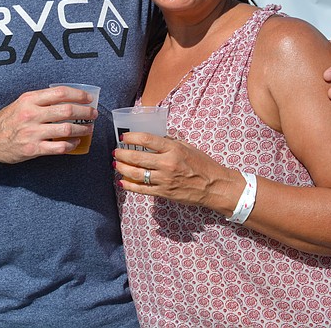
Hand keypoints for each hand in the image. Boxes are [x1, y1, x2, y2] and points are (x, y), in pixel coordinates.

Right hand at [0, 86, 97, 163]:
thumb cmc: (7, 120)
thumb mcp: (21, 103)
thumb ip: (40, 100)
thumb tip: (66, 99)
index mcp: (29, 100)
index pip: (60, 92)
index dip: (78, 94)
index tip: (89, 98)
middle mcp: (31, 114)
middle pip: (66, 110)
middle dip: (85, 112)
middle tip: (93, 114)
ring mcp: (32, 132)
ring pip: (66, 129)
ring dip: (82, 129)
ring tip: (88, 128)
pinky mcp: (33, 149)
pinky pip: (59, 147)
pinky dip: (71, 144)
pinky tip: (75, 142)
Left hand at [113, 132, 239, 212]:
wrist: (214, 186)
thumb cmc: (203, 165)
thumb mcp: (187, 147)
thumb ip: (169, 142)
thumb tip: (153, 139)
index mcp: (173, 149)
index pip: (147, 140)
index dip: (131, 138)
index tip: (123, 137)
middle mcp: (167, 163)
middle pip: (137, 157)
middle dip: (122, 154)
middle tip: (115, 151)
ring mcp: (164, 179)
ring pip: (136, 173)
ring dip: (122, 168)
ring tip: (116, 164)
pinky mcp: (164, 193)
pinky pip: (142, 189)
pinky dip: (129, 185)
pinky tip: (122, 182)